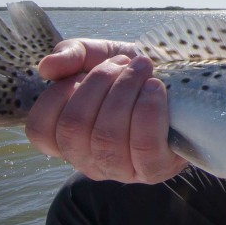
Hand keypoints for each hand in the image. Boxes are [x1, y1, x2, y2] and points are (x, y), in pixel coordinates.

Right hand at [25, 39, 187, 183]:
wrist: (184, 81)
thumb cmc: (133, 73)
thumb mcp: (100, 55)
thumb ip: (71, 55)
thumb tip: (46, 67)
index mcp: (67, 138)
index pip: (40, 130)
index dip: (57, 96)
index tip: (83, 72)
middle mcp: (88, 159)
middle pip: (74, 128)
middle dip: (99, 83)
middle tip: (123, 63)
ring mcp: (120, 169)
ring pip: (107, 137)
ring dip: (125, 91)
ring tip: (143, 69)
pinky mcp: (154, 169)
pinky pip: (143, 145)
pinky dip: (148, 109)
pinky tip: (155, 87)